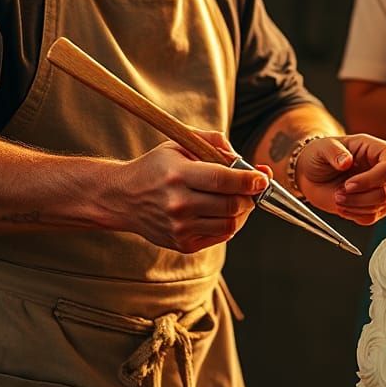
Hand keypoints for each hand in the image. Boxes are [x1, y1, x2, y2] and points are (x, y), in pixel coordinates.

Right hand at [113, 132, 270, 252]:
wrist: (123, 198)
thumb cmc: (156, 168)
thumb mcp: (179, 144)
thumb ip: (214, 143)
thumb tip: (246, 160)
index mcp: (178, 175)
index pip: (222, 180)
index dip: (248, 180)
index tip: (262, 178)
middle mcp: (178, 204)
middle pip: (231, 205)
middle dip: (249, 196)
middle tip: (252, 188)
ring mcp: (180, 228)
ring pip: (230, 224)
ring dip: (242, 212)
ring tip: (238, 199)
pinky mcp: (182, 244)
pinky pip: (220, 236)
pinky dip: (229, 223)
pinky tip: (223, 211)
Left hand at [294, 134, 385, 225]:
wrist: (313, 175)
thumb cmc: (321, 156)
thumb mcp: (322, 148)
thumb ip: (333, 152)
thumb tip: (345, 161)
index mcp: (379, 149)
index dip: (371, 180)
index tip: (348, 184)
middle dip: (363, 197)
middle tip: (339, 194)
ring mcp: (385, 188)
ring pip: (383, 206)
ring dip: (357, 206)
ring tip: (338, 198)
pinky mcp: (377, 206)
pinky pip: (374, 217)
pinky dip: (356, 215)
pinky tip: (343, 206)